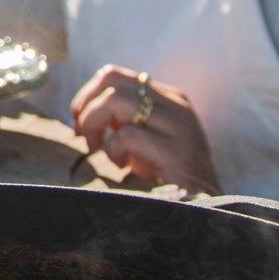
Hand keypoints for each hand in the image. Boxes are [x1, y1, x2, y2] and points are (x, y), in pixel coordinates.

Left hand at [70, 65, 219, 192]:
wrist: (201, 204)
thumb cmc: (164, 172)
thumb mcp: (142, 135)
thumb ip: (121, 117)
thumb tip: (81, 111)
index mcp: (166, 96)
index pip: (113, 75)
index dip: (86, 96)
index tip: (77, 121)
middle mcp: (174, 104)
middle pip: (111, 82)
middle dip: (86, 109)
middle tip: (84, 138)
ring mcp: (178, 124)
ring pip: (115, 101)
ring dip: (95, 126)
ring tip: (101, 149)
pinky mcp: (175, 150)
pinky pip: (125, 135)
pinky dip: (113, 151)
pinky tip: (123, 166)